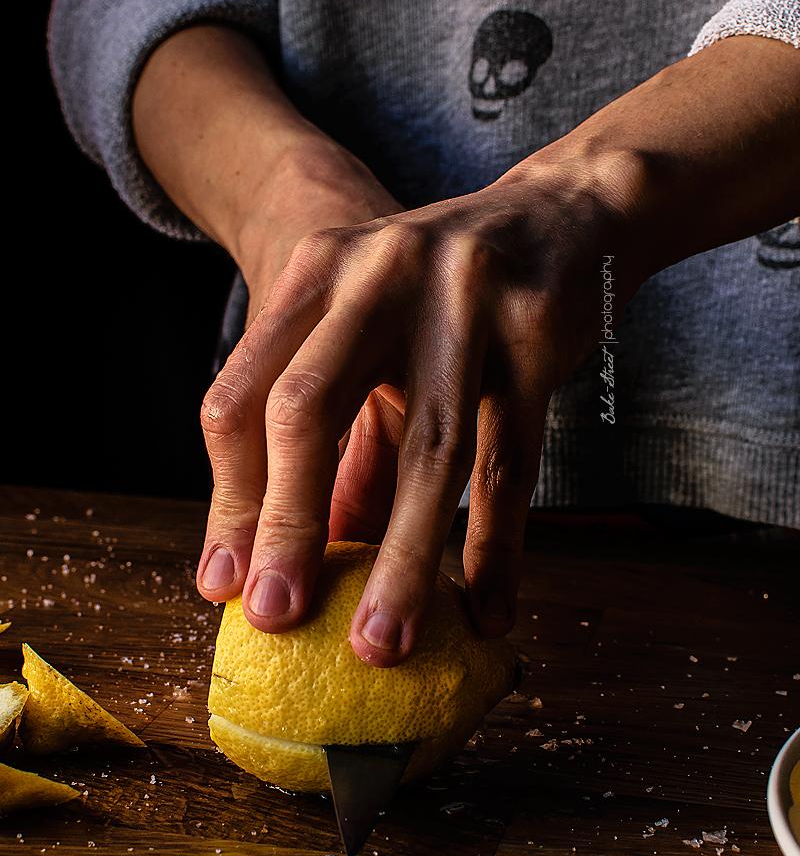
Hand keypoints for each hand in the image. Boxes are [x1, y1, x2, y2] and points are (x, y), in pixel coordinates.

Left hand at [196, 143, 641, 662]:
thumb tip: (313, 553)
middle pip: (310, 411)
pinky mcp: (536, 332)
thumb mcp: (374, 334)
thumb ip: (341, 435)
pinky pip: (513, 458)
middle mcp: (377, 276)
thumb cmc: (449, 292)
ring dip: (401, 562)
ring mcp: (462, 300)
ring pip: (427, 450)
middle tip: (274, 619)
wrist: (566, 211)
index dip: (229, 498)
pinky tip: (486, 607)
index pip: (242, 395)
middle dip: (285, 524)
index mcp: (316, 272)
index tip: (223, 585)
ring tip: (380, 644)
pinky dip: (497, 544)